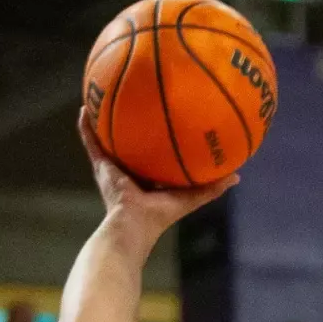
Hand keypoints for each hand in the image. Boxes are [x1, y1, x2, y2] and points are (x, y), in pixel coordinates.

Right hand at [78, 111, 235, 236]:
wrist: (133, 225)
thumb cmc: (160, 216)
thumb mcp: (191, 197)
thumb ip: (212, 186)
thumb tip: (237, 176)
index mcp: (148, 179)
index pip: (154, 156)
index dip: (159, 140)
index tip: (165, 121)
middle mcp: (128, 171)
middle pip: (131, 143)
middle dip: (133, 126)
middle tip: (136, 101)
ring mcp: (111, 168)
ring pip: (106, 139)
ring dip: (104, 120)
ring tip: (103, 96)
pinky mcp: (100, 166)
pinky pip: (91, 141)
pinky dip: (86, 126)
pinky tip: (85, 106)